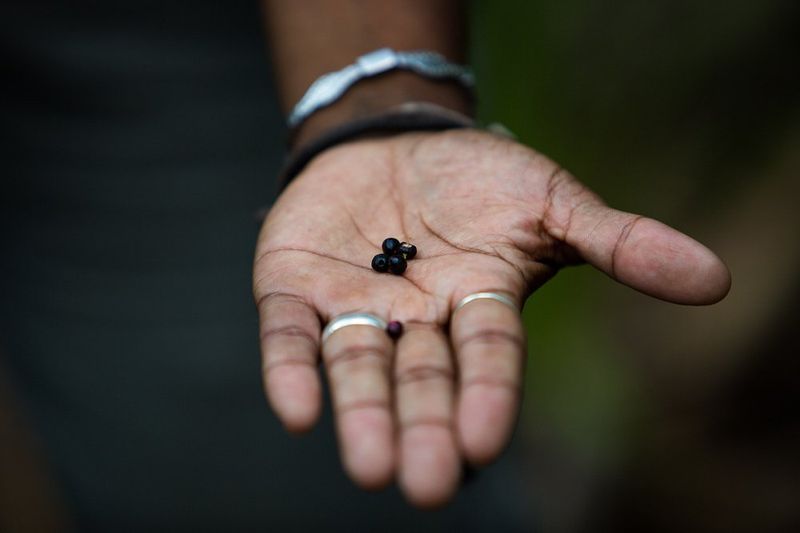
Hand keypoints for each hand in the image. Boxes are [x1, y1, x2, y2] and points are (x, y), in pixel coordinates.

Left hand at [252, 129, 729, 506]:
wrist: (393, 140)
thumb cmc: (477, 177)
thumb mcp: (549, 200)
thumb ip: (617, 243)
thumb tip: (715, 280)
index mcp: (479, 306)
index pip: (488, 357)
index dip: (486, 396)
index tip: (481, 442)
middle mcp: (416, 323)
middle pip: (422, 382)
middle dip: (423, 429)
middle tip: (423, 484)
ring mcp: (353, 308)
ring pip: (357, 370)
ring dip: (362, 416)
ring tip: (369, 468)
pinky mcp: (294, 288)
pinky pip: (290, 335)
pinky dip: (291, 371)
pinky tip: (297, 410)